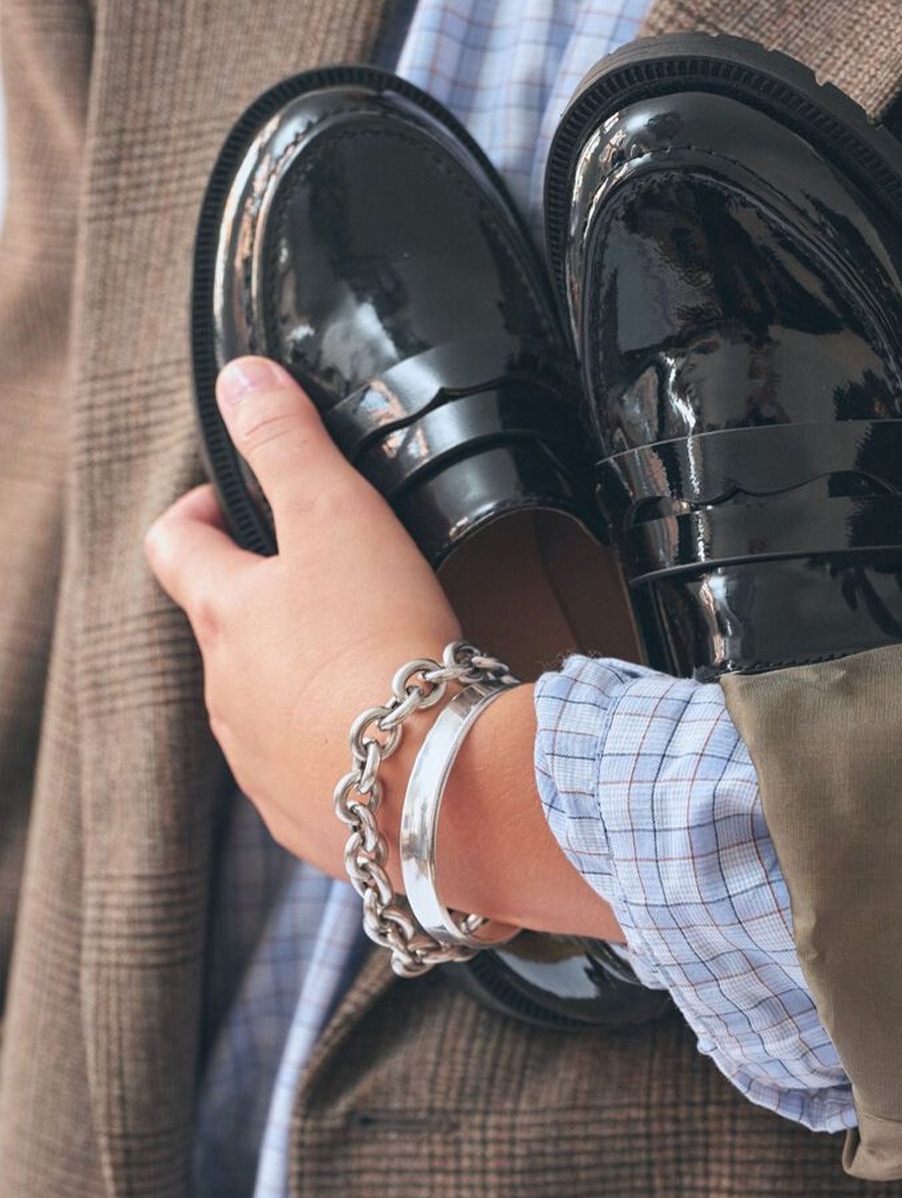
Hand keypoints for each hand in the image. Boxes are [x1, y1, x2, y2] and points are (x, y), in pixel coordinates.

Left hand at [145, 356, 459, 874]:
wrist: (430, 778)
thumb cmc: (380, 642)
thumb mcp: (336, 514)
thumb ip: (286, 442)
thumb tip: (242, 380)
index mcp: (225, 615)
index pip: (176, 546)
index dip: (199, 512)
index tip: (233, 503)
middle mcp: (228, 692)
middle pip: (226, 631)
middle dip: (267, 602)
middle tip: (330, 581)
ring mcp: (260, 761)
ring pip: (266, 704)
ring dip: (303, 680)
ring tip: (372, 661)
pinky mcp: (306, 816)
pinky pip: (309, 771)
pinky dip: (338, 747)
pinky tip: (390, 736)